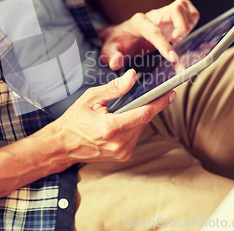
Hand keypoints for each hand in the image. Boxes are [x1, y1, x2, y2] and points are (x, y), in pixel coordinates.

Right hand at [53, 69, 175, 163]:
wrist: (63, 145)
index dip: (159, 103)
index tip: (170, 93)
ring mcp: (122, 152)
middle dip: (146, 107)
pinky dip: (133, 126)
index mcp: (110, 128)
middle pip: (144, 120)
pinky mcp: (123, 156)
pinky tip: (122, 121)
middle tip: (146, 95)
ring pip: (141, 129)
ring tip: (125, 109)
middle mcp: (119, 143)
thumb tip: (132, 77)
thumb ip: (114, 88)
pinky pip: (135, 137)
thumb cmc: (75, 120)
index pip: (143, 114)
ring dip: (139, 117)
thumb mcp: (91, 98)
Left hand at [99, 0, 199, 69]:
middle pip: (176, 9)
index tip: (173, 58)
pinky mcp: (172, 16)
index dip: (164, 44)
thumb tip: (116, 63)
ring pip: (185, 8)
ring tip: (176, 39)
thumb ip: (111, 56)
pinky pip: (190, 12)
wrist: (120, 34)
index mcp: (138, 22)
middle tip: (175, 42)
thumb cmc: (116, 42)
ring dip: (187, 25)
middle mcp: (153, 15)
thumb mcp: (109, 50)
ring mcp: (164, 13)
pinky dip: (192, 23)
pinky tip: (181, 36)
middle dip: (182, 28)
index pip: (154, 31)